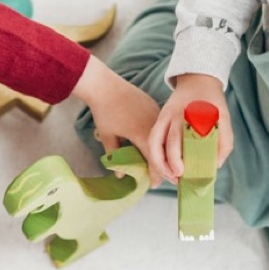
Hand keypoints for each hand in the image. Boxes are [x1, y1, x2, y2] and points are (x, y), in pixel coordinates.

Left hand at [73, 56, 162, 186]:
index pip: (155, 161)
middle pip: (163, 151)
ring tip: (160, 162)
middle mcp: (153, 125)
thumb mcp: (108, 135)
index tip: (155, 185)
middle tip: (160, 177)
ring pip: (164, 138)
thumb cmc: (104, 111)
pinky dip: (161, 137)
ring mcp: (156, 114)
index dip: (156, 175)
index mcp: (142, 134)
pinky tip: (158, 143)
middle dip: (163, 165)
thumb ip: (115, 155)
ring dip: (163, 150)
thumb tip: (119, 175)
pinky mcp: (155, 106)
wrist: (104, 84)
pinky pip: (160, 126)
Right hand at [146, 73, 232, 182]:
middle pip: (170, 142)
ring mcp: (165, 116)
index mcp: (194, 116)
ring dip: (158, 161)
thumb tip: (215, 165)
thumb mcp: (224, 119)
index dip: (181, 158)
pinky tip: (161, 165)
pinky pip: (152, 137)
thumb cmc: (212, 104)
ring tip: (167, 175)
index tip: (184, 173)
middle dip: (171, 163)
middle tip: (178, 177)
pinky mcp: (160, 117)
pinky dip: (154, 153)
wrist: (198, 81)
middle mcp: (177, 116)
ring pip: (155, 141)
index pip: (187, 140)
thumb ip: (224, 142)